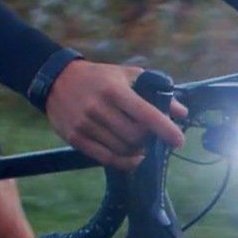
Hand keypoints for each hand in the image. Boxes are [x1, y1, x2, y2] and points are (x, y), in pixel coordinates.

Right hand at [44, 60, 187, 169]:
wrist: (56, 79)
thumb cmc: (99, 77)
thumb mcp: (126, 75)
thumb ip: (155, 90)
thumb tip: (182, 112)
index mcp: (115, 90)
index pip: (146, 114)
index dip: (166, 129)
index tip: (179, 141)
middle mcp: (99, 107)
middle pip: (135, 136)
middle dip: (148, 139)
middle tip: (150, 136)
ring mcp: (85, 124)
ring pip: (122, 149)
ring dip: (136, 150)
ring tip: (139, 143)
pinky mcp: (75, 138)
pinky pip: (105, 158)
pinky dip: (124, 162)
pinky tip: (133, 158)